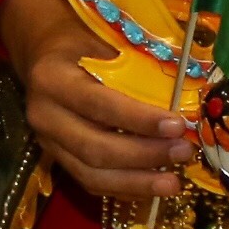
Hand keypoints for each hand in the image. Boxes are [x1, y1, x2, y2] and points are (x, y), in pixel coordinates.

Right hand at [0, 0, 192, 200]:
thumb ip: (133, 66)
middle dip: (144, 155)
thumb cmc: (81, 41)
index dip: (139, 119)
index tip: (178, 125)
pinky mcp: (58, 160)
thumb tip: (185, 90)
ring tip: (174, 183)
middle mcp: (43, 115)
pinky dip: (124, 189)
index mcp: (51, 79)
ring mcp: (47, 142)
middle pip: (95, 148)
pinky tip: (153, 188)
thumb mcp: (102, 40)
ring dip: (137, 183)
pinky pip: (91, 183)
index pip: (98, 105)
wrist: (44, 56)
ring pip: (92, 175)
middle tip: (183, 152)